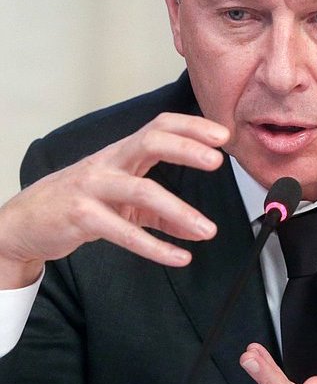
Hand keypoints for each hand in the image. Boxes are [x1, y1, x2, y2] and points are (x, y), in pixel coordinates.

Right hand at [0, 112, 229, 287]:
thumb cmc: (79, 201)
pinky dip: (154, 247)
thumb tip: (194, 228)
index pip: (159, 126)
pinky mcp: (81, 216)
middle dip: (186, 148)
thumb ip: (159, 212)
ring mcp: (93, 187)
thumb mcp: (122, 201)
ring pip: (141, 190)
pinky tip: (179, 257)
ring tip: (208, 229)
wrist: (26, 220)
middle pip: (150, 141)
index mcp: (122, 153)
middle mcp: (109, 163)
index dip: (191, 127)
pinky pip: (123, 232)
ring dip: (179, 210)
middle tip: (218, 160)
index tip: (222, 135)